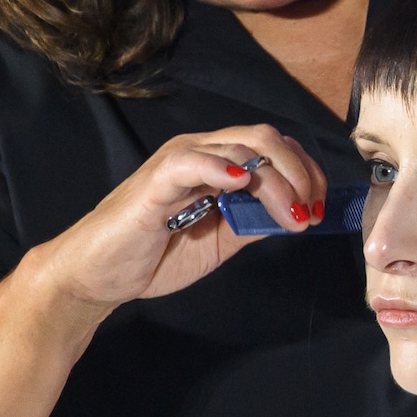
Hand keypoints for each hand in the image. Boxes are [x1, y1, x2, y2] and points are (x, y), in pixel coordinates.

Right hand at [32, 123, 327, 316]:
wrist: (97, 277)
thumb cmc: (151, 256)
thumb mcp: (220, 241)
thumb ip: (253, 223)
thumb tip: (297, 215)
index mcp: (216, 164)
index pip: (272, 149)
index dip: (305, 174)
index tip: (319, 210)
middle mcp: (200, 153)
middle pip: (265, 139)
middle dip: (301, 173)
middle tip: (311, 211)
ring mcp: (178, 163)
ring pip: (240, 147)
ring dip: (278, 181)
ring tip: (292, 215)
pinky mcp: (155, 181)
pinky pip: (193, 161)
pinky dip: (223, 168)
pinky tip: (244, 186)